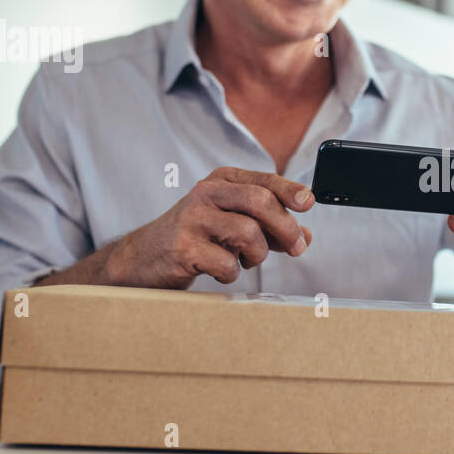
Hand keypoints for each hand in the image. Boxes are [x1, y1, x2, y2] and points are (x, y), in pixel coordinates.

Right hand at [105, 167, 313, 287]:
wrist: (144, 258)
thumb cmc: (197, 238)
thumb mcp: (233, 225)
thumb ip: (269, 228)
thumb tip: (306, 236)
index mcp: (221, 181)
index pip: (263, 181)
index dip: (290, 191)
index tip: (309, 203)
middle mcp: (206, 194)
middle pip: (260, 202)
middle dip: (285, 228)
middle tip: (297, 248)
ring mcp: (192, 219)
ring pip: (248, 234)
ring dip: (257, 255)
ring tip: (244, 260)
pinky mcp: (183, 248)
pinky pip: (227, 263)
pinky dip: (232, 273)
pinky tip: (220, 271)